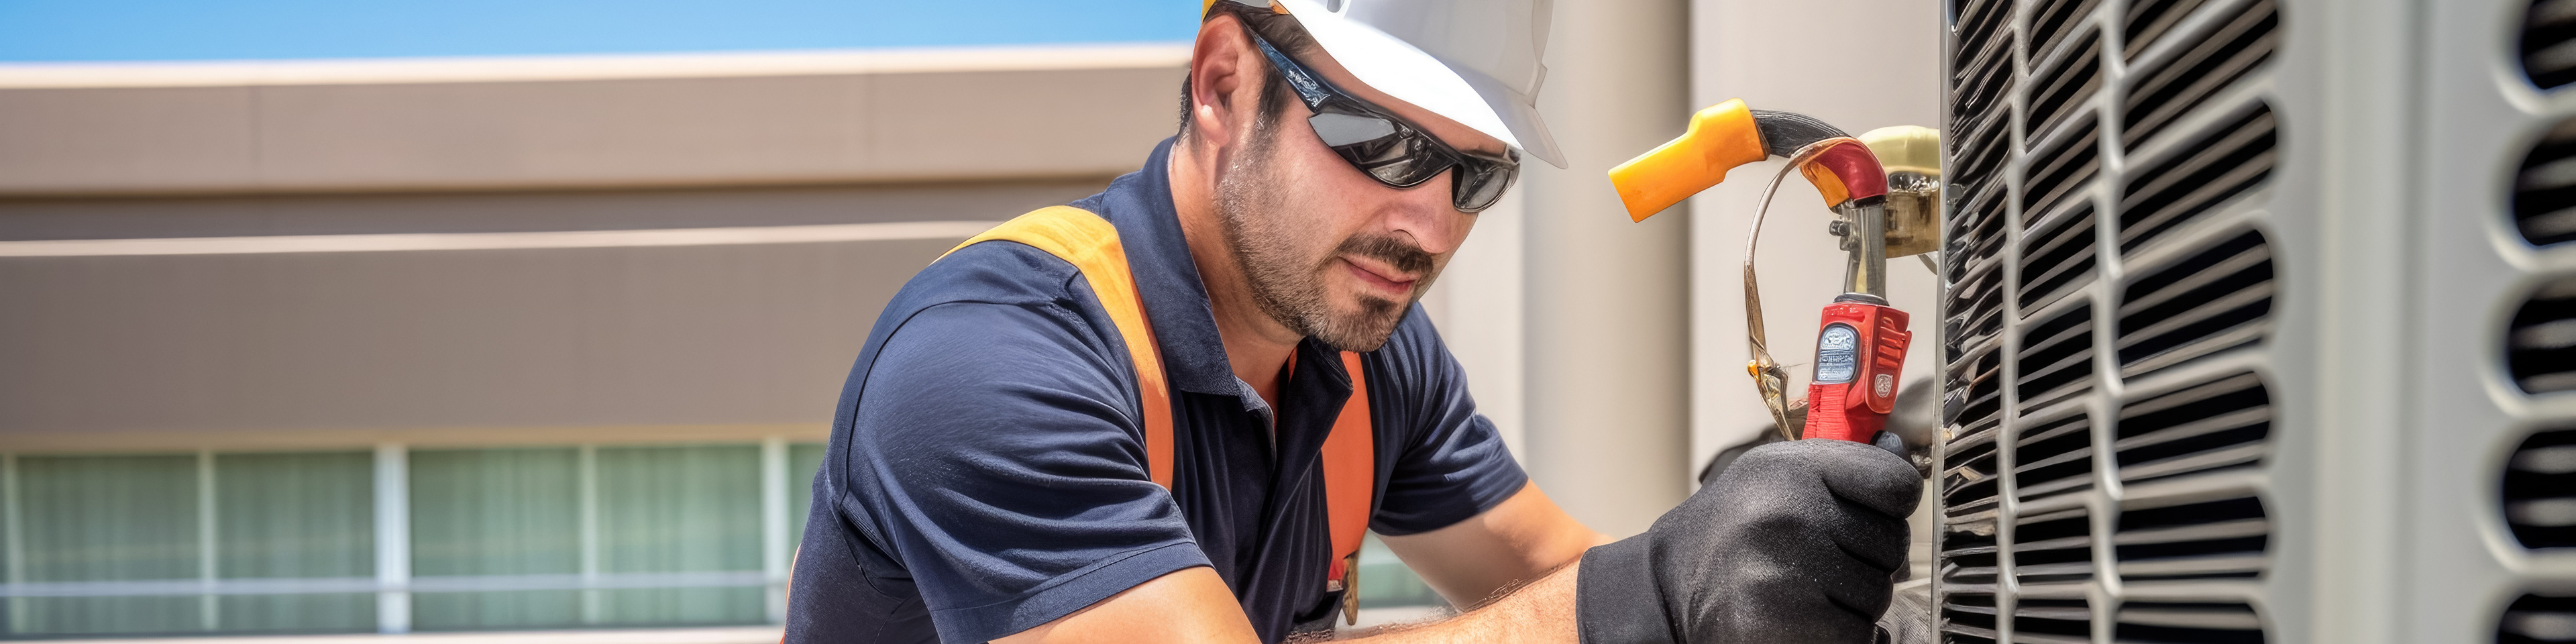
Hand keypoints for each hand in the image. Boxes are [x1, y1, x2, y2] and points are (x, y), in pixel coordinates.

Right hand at [1576, 439, 1921, 643]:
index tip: (1858, 515)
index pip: (1897, 485)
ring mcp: (1782, 570)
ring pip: (1877, 594)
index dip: (1887, 507)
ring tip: (1801, 589)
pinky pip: (1856, 635)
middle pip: (1892, 544)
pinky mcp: (1779, 624)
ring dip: (1850, 601)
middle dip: (1865, 559)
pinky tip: (1803, 619)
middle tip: (1815, 559)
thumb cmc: (1737, 530)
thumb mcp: (1778, 476)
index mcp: (1792, 468)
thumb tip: (1902, 462)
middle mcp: (1787, 512)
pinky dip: (1839, 634)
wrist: (1667, 585)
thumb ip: (1842, 469)